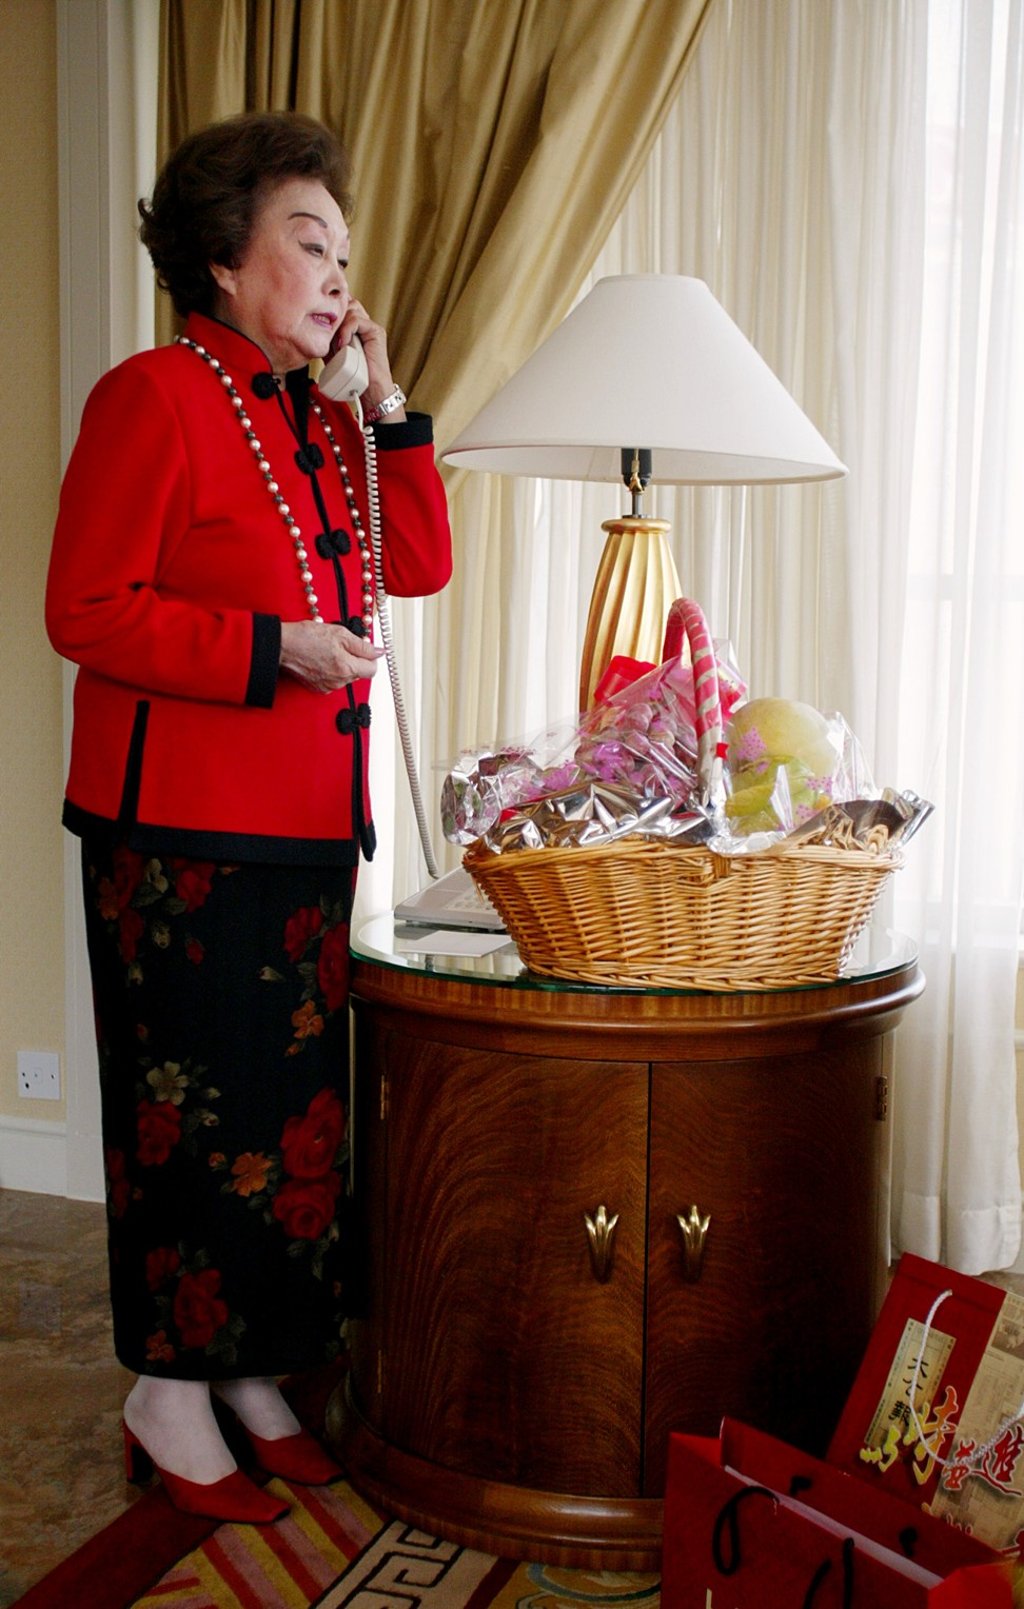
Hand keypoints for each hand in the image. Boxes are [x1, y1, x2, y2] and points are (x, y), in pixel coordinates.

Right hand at [279, 620, 384, 691]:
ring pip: (346, 676)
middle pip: (359, 673)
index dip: (370, 657)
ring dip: (343, 664)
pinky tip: (322, 659)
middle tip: (341, 645)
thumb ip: (363, 645)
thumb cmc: (306, 637)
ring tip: (329, 651)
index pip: (372, 669)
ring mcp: (328, 686)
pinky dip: (331, 670)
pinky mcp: (318, 688)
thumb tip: (379, 652)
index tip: (364, 649)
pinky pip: (334, 680)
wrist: (282, 645)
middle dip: (355, 659)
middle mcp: (339, 681)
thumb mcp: (340, 634)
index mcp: (346, 668)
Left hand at [329, 298, 406, 419]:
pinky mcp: (375, 331)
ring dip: (340, 323)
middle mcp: (362, 324)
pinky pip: (358, 320)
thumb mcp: (331, 352)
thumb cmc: (350, 376)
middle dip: (334, 315)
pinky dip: (347, 330)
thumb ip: (327, 338)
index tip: (320, 320)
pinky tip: (343, 343)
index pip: (341, 306)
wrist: (367, 391)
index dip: (331, 309)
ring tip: (337, 342)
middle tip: (327, 331)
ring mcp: (369, 327)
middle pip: (346, 302)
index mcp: (352, 327)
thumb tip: (313, 325)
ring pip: (352, 308)